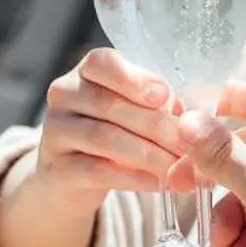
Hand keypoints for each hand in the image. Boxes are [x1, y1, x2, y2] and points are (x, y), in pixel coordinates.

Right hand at [31, 48, 185, 215]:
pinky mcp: (58, 168)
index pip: (102, 63)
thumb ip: (156, 105)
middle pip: (109, 104)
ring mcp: (55, 131)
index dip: (133, 78)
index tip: (164, 95)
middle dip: (155, 125)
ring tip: (179, 166)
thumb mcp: (134, 110)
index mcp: (86, 72)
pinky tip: (160, 183)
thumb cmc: (115, 132)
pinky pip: (99, 171)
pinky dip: (135, 178)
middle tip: (190, 142)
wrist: (73, 176)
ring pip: (104, 138)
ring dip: (148, 154)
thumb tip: (189, 116)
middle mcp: (64, 95)